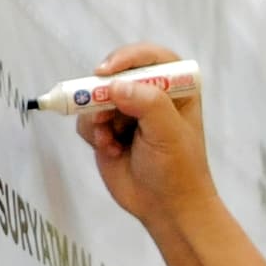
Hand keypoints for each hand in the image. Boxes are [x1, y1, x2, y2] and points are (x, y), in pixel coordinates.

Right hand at [68, 44, 215, 230]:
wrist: (166, 208)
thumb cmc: (179, 169)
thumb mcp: (169, 133)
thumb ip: (147, 104)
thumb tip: (114, 87)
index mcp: (175, 88)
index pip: (151, 57)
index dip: (127, 58)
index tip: (107, 72)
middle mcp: (149, 95)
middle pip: (116, 73)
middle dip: (104, 93)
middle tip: (100, 111)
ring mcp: (125, 112)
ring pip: (96, 98)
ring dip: (98, 118)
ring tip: (110, 140)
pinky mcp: (107, 131)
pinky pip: (87, 121)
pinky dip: (93, 134)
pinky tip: (110, 150)